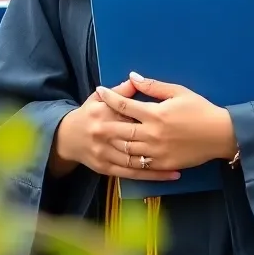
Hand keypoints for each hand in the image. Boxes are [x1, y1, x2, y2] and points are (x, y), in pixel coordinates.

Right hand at [53, 82, 179, 180]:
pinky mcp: (106, 168)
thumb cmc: (90, 113)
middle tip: (184, 139)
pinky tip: (171, 174)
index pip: (131, 112)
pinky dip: (152, 175)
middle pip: (135, 136)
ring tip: (185, 159)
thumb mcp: (100, 97)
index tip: (174, 116)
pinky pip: (133, 173)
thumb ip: (120, 90)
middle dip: (160, 139)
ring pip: (137, 158)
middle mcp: (104, 132)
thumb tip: (136, 79)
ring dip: (161, 161)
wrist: (68, 137)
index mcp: (104, 112)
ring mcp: (105, 153)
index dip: (152, 115)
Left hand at [95, 73, 237, 172]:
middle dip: (103, 122)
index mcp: (155, 113)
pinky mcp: (162, 165)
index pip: (124, 104)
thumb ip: (153, 86)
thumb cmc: (199, 109)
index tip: (99, 90)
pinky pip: (139, 165)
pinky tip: (120, 153)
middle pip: (119, 129)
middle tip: (91, 118)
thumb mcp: (178, 92)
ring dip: (112, 142)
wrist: (219, 134)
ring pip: (125, 149)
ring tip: (102, 136)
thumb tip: (132, 78)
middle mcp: (152, 134)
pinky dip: (127, 159)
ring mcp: (156, 152)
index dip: (109, 97)